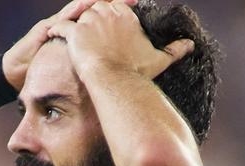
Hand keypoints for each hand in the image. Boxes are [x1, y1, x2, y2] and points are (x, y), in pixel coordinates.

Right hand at [3, 0, 137, 90]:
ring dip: (94, 2)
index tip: (137, 5)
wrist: (17, 72)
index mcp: (80, 34)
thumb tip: (115, 74)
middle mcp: (71, 26)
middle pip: (94, 9)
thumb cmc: (45, 72)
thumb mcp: (73, 68)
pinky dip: (74, 10)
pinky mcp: (46, 27)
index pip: (102, 18)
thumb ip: (91, 67)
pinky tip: (85, 5)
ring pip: (79, 8)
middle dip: (113, 2)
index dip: (120, 10)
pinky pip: (62, 17)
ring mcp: (58, 24)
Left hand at [46, 0, 192, 78]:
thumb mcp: (158, 58)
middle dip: (92, 17)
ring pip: (79, 16)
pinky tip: (53, 34)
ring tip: (71, 34)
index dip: (109, 15)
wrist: (115, 79)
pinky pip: (61, 27)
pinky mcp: (74, 33)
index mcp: (125, 14)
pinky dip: (56, 30)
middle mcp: (106, 13)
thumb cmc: (136, 71)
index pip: (114, 6)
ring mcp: (89, 22)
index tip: (105, 26)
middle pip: (96, 8)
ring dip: (75, 23)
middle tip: (86, 29)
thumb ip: (174, 49)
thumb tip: (191, 45)